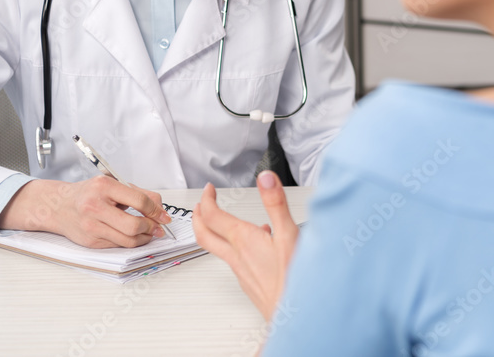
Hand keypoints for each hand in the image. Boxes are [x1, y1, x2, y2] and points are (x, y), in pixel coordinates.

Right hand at [0, 176, 173, 247]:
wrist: (58, 206)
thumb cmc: (87, 194)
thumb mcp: (112, 184)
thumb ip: (138, 194)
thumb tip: (160, 208)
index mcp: (103, 187)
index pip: (139, 201)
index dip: (156, 210)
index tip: (164, 215)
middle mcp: (95, 206)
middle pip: (133, 225)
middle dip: (151, 228)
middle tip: (157, 227)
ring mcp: (91, 226)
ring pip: (127, 240)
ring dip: (144, 238)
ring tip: (149, 233)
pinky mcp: (90, 241)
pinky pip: (117, 245)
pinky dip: (130, 242)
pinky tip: (134, 237)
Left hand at [192, 171, 299, 320]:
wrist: (294, 315)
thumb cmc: (292, 280)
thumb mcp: (289, 234)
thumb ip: (276, 203)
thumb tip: (265, 178)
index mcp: (243, 240)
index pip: (212, 215)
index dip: (207, 199)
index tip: (209, 189)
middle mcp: (236, 256)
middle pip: (204, 234)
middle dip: (199, 215)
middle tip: (202, 203)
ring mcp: (240, 270)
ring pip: (217, 247)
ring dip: (214, 230)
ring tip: (221, 220)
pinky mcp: (248, 281)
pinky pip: (234, 259)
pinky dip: (236, 245)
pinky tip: (256, 244)